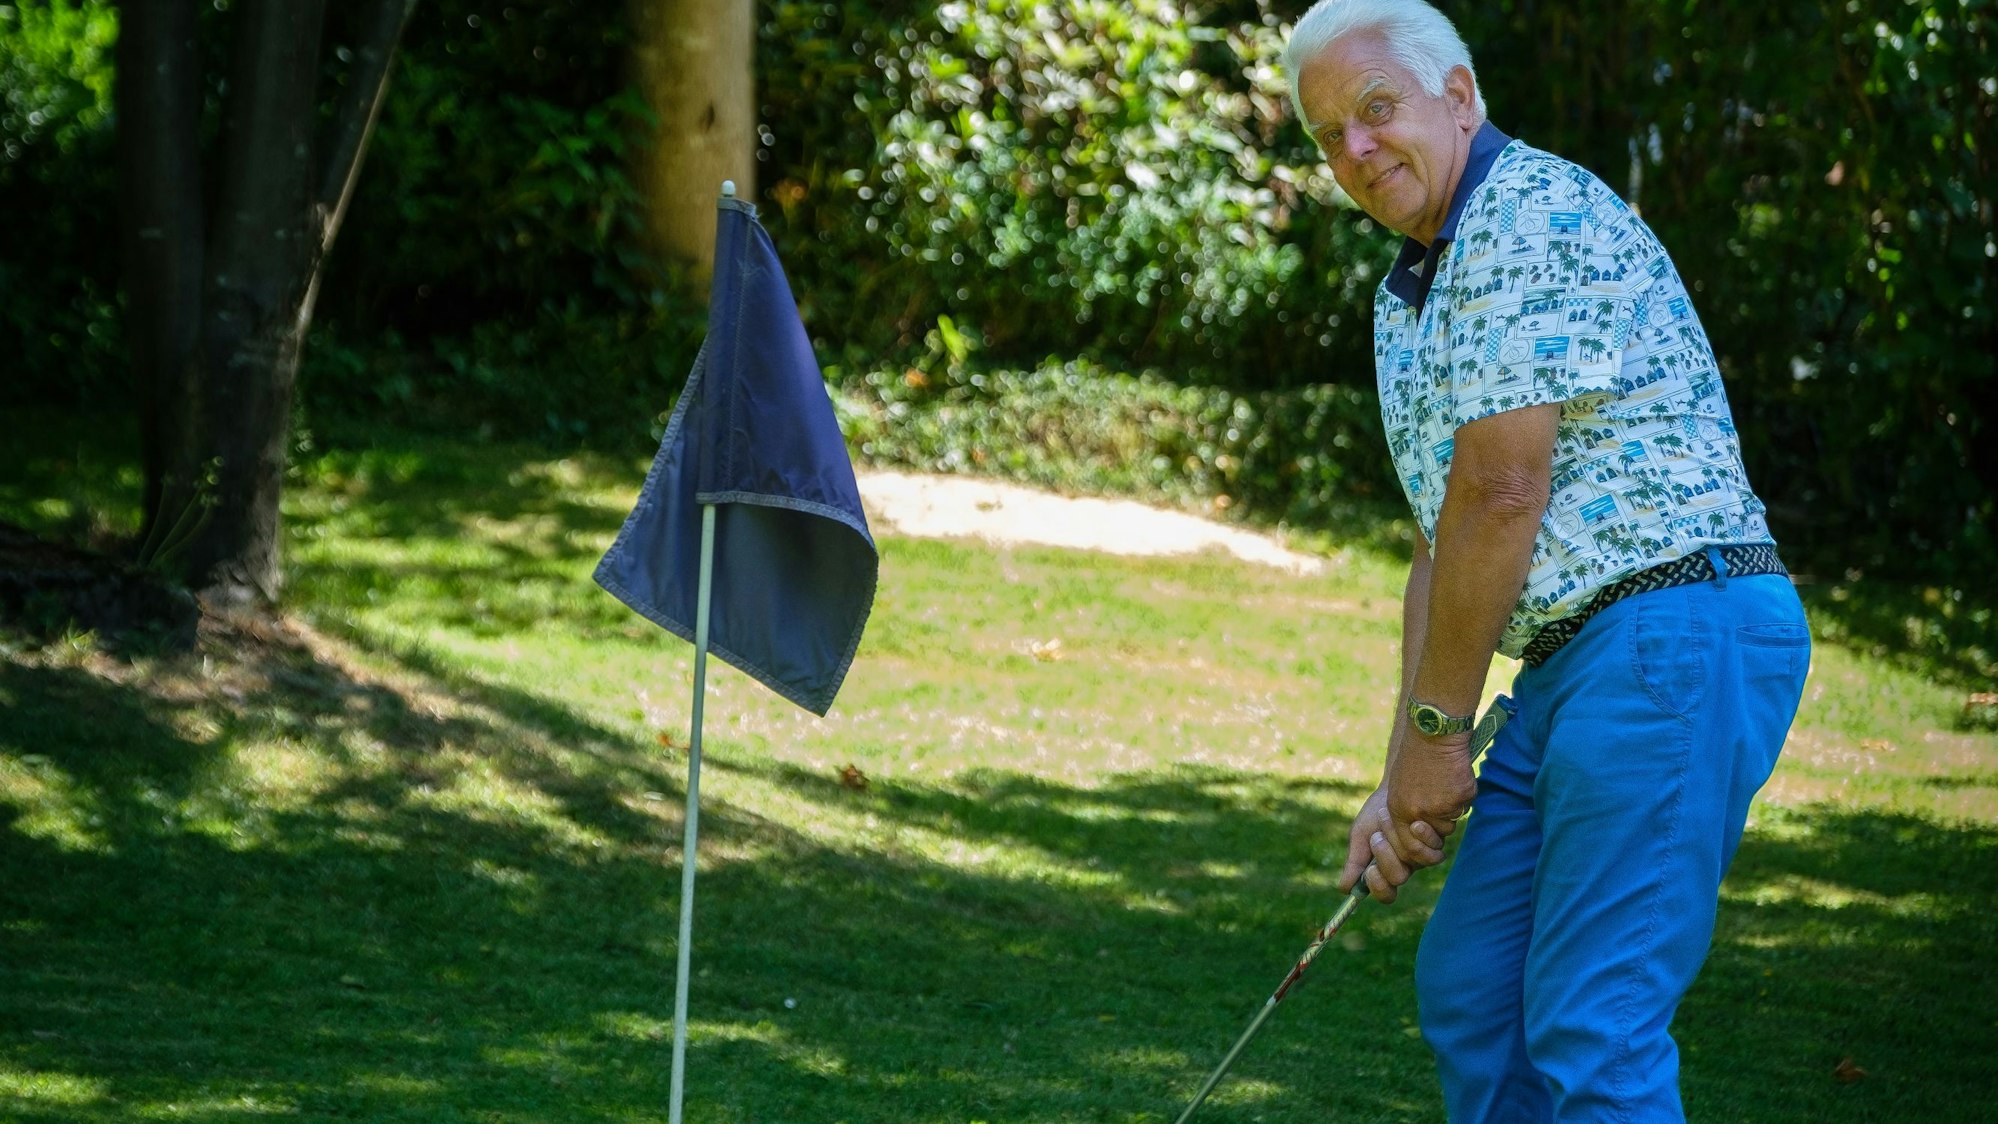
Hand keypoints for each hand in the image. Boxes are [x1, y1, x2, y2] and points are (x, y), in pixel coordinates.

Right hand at [1340, 786, 1444, 903]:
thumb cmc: (1374, 813)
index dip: (1378, 887)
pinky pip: (1435, 850)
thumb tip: (1343, 889)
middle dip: (1385, 856)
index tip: (1369, 871)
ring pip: (1415, 863)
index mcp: (1385, 869)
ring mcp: (1423, 855)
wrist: (1395, 788)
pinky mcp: (1438, 842)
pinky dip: (1423, 836)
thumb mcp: (1360, 835)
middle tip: (1377, 836)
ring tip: (1388, 817)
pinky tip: (1415, 822)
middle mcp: (1406, 866)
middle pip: (1399, 878)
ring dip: (1399, 839)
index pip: (1385, 894)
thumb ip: (1354, 862)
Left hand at [1383, 729, 1477, 863]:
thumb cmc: (1416, 755)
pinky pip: (1465, 806)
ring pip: (1452, 823)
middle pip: (1435, 839)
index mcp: (1399, 810)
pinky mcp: (1460, 799)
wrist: (1433, 732)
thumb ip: (1407, 810)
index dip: (1421, 845)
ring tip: (1445, 783)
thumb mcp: (1400, 785)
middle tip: (1441, 808)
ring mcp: (1440, 808)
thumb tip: (1417, 832)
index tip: (1427, 834)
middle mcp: (1418, 813)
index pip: (1409, 847)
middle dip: (1440, 830)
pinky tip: (1455, 775)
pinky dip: (1463, 794)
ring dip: (1452, 809)